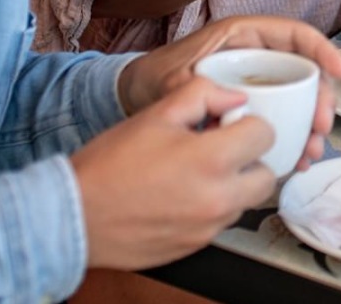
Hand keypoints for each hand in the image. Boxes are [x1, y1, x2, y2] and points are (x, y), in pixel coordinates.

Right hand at [72, 76, 278, 270]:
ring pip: (246, 201)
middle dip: (251, 159)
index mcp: (212, 160)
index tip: (228, 124)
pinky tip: (184, 194)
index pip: (266, 135)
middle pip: (267, 175)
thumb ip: (203, 95)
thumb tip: (235, 99)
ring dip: (234, 184)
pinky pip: (222, 222)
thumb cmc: (109, 166)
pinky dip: (213, 207)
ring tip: (198, 172)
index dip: (248, 124)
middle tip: (223, 149)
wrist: (73, 216)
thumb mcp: (155, 115)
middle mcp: (218, 199)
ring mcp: (209, 227)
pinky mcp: (196, 245)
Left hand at [118, 15, 340, 170]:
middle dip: (321, 99)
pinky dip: (293, 136)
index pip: (293, 34)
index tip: (338, 72)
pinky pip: (282, 116)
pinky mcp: (251, 105)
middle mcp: (254, 57)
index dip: (321, 49)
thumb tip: (226, 105)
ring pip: (298, 98)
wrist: (132, 97)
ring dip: (311, 123)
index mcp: (241, 37)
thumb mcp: (172, 79)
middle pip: (304, 71)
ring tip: (312, 150)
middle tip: (322, 127)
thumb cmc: (152, 77)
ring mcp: (255, 82)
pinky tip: (296, 157)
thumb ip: (196, 88)